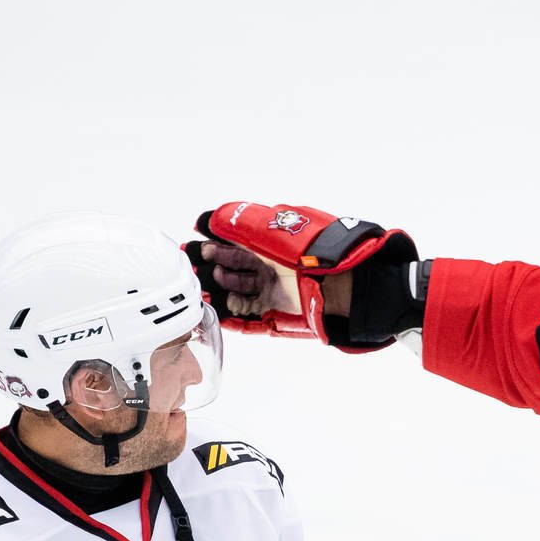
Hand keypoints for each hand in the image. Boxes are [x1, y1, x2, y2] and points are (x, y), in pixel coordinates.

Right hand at [189, 201, 418, 350]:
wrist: (348, 284)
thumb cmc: (314, 251)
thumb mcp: (271, 229)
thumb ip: (236, 223)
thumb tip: (205, 220)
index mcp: (270, 243)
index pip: (233, 244)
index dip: (211, 247)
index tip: (191, 249)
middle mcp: (272, 267)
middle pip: (233, 269)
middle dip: (212, 270)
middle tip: (193, 272)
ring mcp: (277, 292)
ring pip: (240, 294)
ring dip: (221, 293)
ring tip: (205, 291)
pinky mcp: (282, 315)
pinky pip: (253, 320)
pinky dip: (235, 320)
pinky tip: (219, 316)